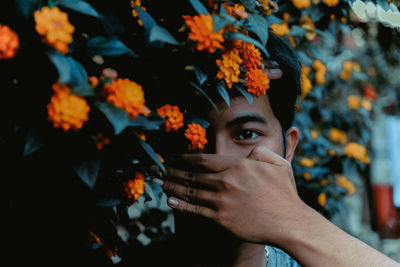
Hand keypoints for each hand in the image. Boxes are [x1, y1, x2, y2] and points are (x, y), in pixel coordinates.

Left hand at [155, 146, 306, 244]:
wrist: (290, 223)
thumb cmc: (285, 193)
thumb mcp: (278, 164)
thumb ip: (261, 152)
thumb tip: (250, 149)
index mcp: (237, 166)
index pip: (202, 160)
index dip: (183, 158)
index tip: (172, 157)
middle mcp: (226, 182)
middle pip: (192, 175)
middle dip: (173, 171)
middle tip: (158, 168)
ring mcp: (222, 201)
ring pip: (191, 191)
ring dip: (172, 186)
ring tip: (159, 182)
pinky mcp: (221, 219)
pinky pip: (196, 210)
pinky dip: (180, 205)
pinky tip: (169, 200)